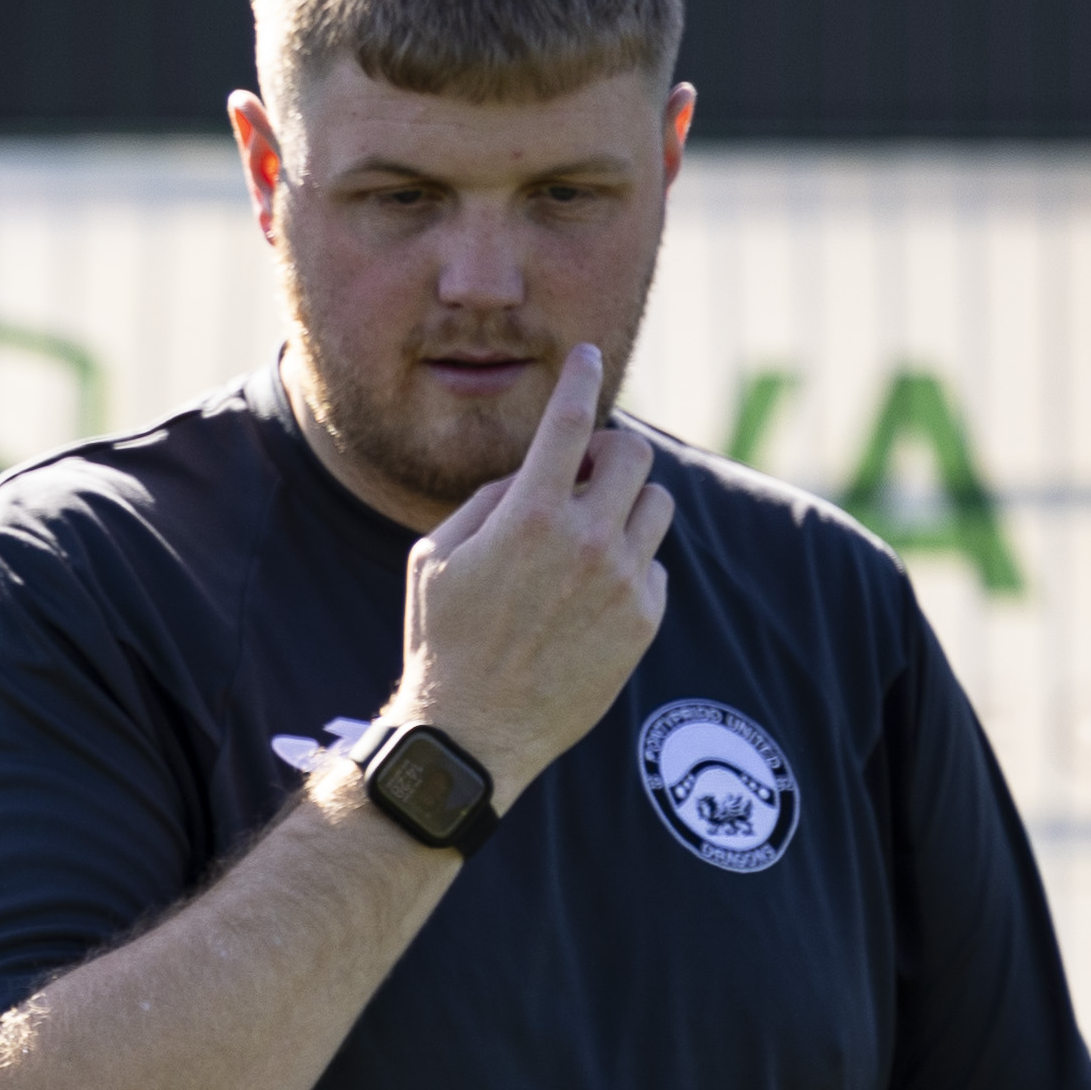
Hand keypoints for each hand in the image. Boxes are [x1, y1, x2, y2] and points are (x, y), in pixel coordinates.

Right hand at [389, 343, 675, 798]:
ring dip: (625, 506)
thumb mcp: (435, 559)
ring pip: (656, 504)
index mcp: (528, 517)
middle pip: (632, 454)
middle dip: (610, 452)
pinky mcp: (644, 618)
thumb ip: (488, 502)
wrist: (474, 733)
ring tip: (589, 538)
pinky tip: (590, 597)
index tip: (589, 356)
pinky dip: (629, 566)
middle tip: (584, 474)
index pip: (569, 422)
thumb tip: (531, 476)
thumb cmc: (443, 641)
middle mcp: (586, 540)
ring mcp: (622, 580)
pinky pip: (655, 564)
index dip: (581, 378)